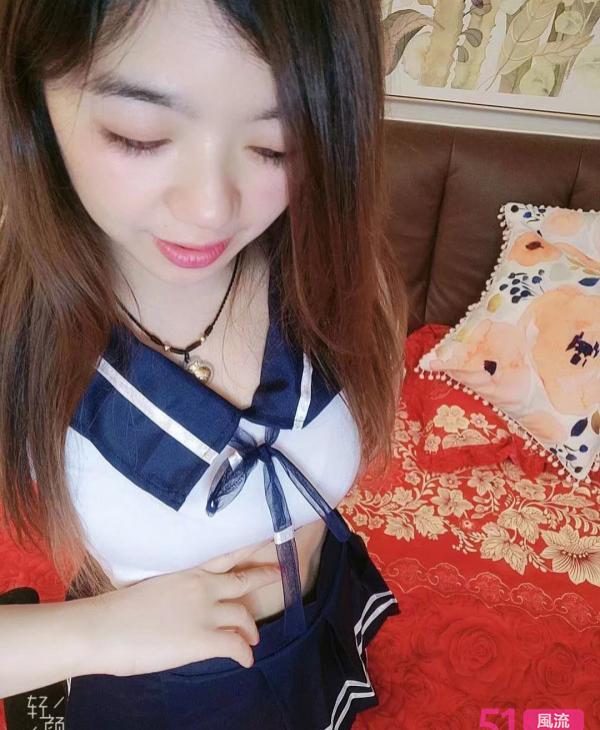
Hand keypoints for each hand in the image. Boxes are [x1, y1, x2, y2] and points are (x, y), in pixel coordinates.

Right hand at [90, 554, 280, 676]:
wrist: (103, 628)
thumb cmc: (119, 610)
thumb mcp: (155, 588)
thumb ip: (177, 590)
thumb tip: (184, 605)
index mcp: (189, 572)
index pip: (228, 556)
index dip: (252, 548)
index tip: (269, 539)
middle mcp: (203, 587)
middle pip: (244, 580)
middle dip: (265, 577)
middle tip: (280, 574)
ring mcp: (205, 613)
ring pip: (243, 615)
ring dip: (251, 628)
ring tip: (252, 638)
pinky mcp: (203, 640)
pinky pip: (235, 646)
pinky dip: (244, 654)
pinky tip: (245, 660)